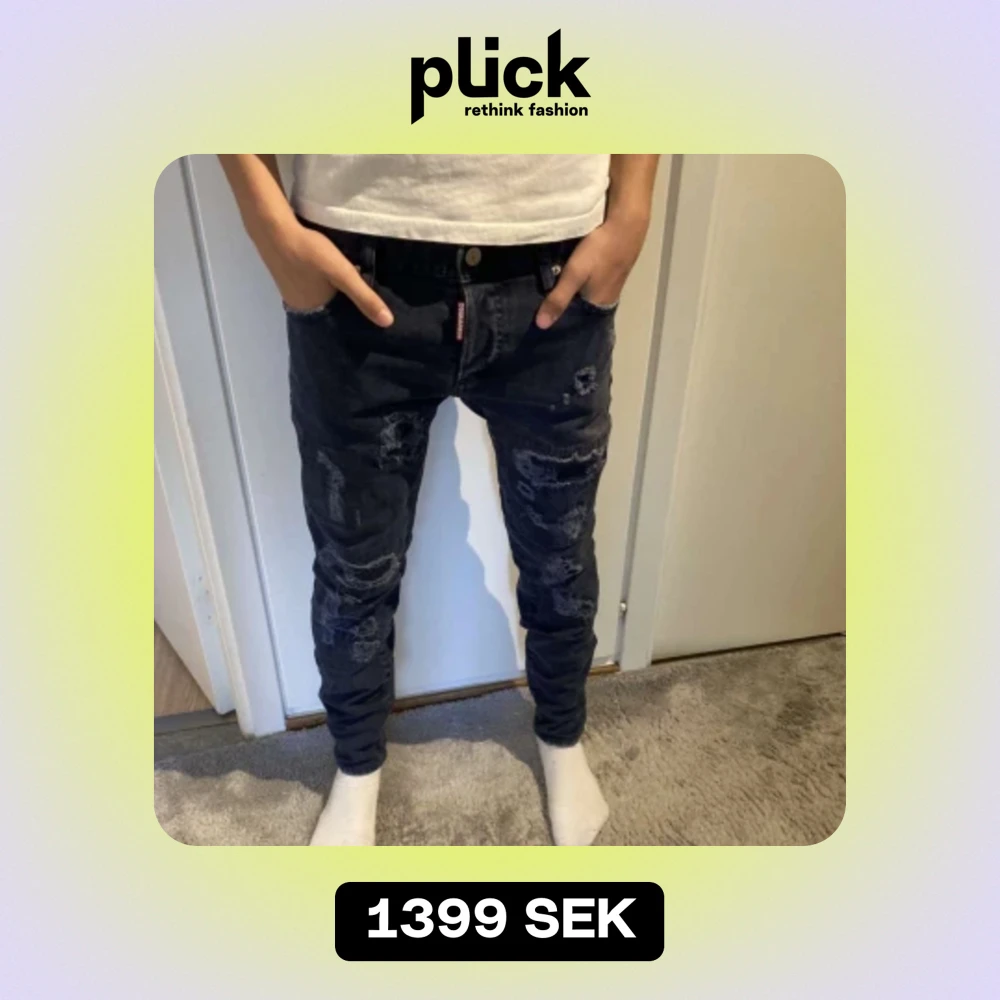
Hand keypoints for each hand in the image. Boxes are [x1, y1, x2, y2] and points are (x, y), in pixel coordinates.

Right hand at [253, 218, 393, 326]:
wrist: (273, 226)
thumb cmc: (309, 252)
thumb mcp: (343, 274)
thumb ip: (365, 297)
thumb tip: (388, 323)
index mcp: (311, 310)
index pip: (337, 322)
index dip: (352, 318)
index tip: (370, 316)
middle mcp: (298, 305)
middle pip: (328, 309)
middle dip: (345, 305)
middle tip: (366, 299)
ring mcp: (289, 289)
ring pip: (320, 295)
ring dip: (333, 291)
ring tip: (353, 287)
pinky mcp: (286, 274)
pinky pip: (311, 284)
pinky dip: (323, 282)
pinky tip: (331, 272)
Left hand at [535, 214, 649, 329]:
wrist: (627, 221)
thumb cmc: (600, 250)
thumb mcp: (574, 274)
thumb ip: (558, 299)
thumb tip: (541, 326)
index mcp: (600, 304)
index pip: (578, 319)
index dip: (561, 318)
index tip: (542, 316)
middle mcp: (610, 297)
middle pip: (583, 305)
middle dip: (567, 303)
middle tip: (543, 301)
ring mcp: (615, 281)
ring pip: (588, 290)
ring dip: (574, 289)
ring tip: (553, 286)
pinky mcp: (615, 266)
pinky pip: (594, 278)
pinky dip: (583, 277)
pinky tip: (572, 269)